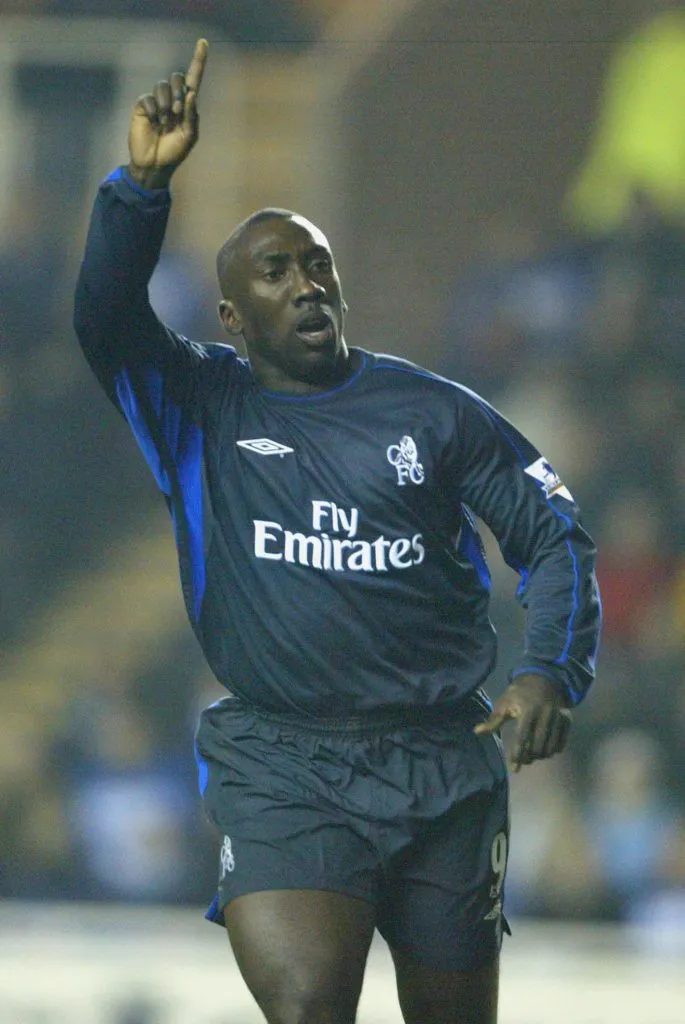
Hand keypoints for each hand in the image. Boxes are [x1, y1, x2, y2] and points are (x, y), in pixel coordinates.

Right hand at [127, 38, 208, 189]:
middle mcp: (173, 100)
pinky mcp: (143, 106)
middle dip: (179, 92)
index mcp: (187, 106)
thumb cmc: (174, 153)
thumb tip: (190, 94)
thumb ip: (191, 115)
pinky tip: (154, 123)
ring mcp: (157, 102)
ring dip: (166, 104)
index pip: (194, 79)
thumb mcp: (189, 137)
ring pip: (163, 85)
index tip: (203, 42)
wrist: (154, 165)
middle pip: (178, 78)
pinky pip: (149, 98)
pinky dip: (154, 110)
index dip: (198, 61)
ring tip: (164, 122)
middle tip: (176, 112)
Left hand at [474, 673, 571, 772]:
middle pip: (537, 746)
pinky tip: (545, 749)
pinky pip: (562, 742)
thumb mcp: (504, 702)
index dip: (517, 754)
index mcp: (528, 710)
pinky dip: (553, 749)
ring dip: (541, 755)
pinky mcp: (567, 719)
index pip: (522, 737)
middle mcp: (545, 714)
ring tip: (532, 755)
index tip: (513, 768)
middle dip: (529, 757)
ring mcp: (558, 717)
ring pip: (550, 747)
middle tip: (522, 760)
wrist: (543, 679)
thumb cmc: (519, 693)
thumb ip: (493, 720)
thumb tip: (477, 732)